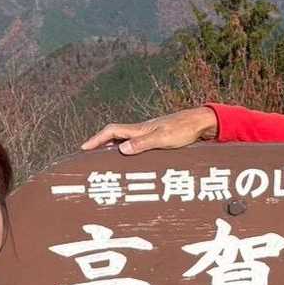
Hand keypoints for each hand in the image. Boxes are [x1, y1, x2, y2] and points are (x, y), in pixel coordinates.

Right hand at [80, 106, 218, 153]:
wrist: (200, 123)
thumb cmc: (183, 129)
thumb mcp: (163, 138)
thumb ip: (142, 144)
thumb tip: (122, 150)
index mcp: (139, 129)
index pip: (111, 131)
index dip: (96, 139)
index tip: (83, 148)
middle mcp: (141, 130)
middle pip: (114, 136)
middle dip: (100, 144)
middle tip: (88, 155)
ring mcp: (148, 133)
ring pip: (124, 140)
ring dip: (113, 149)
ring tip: (104, 162)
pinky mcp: (157, 138)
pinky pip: (136, 145)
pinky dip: (127, 152)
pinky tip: (129, 161)